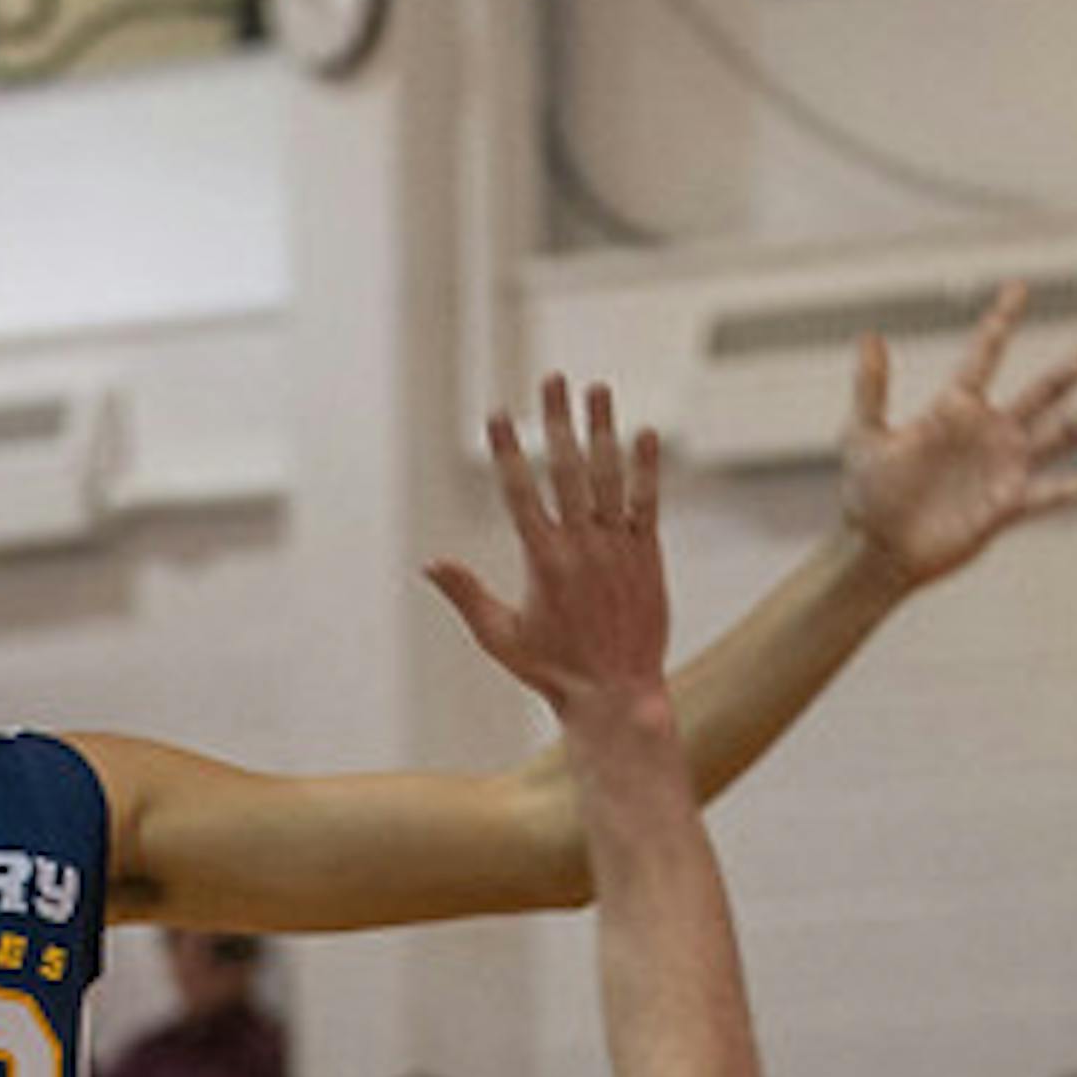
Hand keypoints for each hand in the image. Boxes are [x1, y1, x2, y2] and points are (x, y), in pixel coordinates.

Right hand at [425, 377, 667, 717]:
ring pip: (609, 477)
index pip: (520, 492)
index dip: (507, 450)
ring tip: (598, 389)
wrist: (619, 696)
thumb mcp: (499, 637)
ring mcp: (618, 549)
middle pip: (567, 469)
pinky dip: (646, 468)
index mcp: (542, 561)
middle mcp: (581, 546)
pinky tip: (644, 433)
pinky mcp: (647, 557)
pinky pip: (647, 503)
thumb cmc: (553, 671)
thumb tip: (428, 563)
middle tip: (553, 380)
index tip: (496, 415)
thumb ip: (466, 594)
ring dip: (602, 429)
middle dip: (557, 420)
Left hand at [843, 281, 1076, 590]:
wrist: (877, 547)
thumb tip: (870, 336)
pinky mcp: (1007, 505)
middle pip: (1041, 390)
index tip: (1019, 286)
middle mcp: (987, 432)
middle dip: (1072, 366)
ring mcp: (1003, 466)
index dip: (1002, 320)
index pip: (984, 354)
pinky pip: (1051, 493)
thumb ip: (871, 388)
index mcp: (954, 408)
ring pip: (1058, 435)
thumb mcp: (863, 434)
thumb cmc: (867, 491)